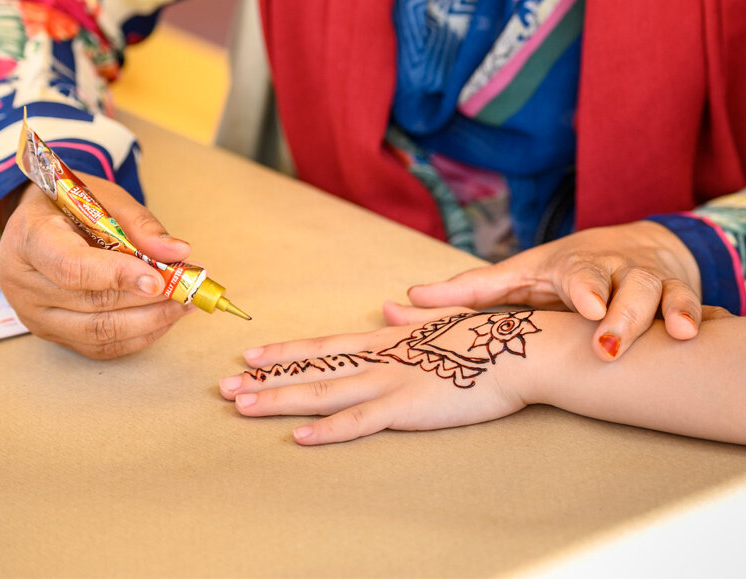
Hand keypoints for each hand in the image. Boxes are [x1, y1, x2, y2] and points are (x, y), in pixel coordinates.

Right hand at [0, 172, 194, 358]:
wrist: (39, 221)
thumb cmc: (71, 204)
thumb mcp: (105, 197)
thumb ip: (140, 224)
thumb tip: (178, 252)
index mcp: (31, 239)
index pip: (71, 266)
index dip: (117, 275)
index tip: (158, 279)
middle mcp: (24, 282)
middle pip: (91, 303)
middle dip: (148, 300)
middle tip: (189, 289)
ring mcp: (34, 313)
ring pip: (99, 331)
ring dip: (150, 321)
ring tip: (184, 304)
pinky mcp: (51, 333)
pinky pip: (99, 346)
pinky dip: (138, 335)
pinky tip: (164, 318)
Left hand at [219, 307, 565, 444]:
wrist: (522, 350)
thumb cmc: (489, 338)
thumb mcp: (445, 322)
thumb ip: (413, 318)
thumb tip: (390, 307)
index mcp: (390, 339)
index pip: (327, 345)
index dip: (287, 351)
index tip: (250, 355)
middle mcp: (382, 358)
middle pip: (314, 367)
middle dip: (266, 378)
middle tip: (223, 386)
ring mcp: (392, 381)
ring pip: (325, 392)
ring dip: (280, 399)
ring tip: (241, 405)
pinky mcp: (409, 407)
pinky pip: (361, 422)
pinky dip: (329, 430)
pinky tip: (299, 438)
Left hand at [396, 221, 701, 360]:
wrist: (634, 245)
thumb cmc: (563, 272)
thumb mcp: (518, 278)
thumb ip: (467, 293)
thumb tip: (401, 303)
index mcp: (573, 266)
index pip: (578, 274)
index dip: (582, 289)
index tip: (584, 306)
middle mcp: (615, 267)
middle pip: (621, 284)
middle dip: (622, 310)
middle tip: (612, 339)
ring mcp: (650, 278)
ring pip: (664, 291)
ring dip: (671, 310)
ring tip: (676, 334)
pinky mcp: (680, 291)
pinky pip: (694, 303)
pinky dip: (699, 315)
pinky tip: (702, 332)